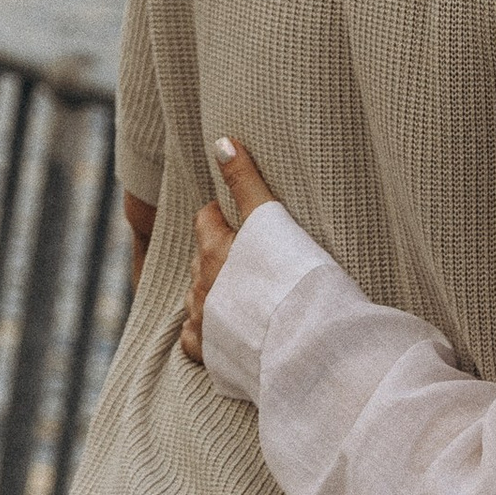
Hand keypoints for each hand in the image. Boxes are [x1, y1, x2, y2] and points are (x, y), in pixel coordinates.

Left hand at [180, 138, 279, 364]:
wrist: (301, 343)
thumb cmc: (293, 278)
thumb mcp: (270, 220)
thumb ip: (246, 180)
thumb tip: (222, 142)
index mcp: (215, 251)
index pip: (206, 219)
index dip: (222, 216)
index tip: (241, 221)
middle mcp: (201, 284)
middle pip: (200, 257)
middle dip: (217, 253)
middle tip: (246, 257)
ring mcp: (202, 320)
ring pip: (195, 296)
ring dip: (211, 290)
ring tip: (239, 292)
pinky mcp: (209, 353)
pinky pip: (194, 337)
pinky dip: (204, 329)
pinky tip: (222, 328)